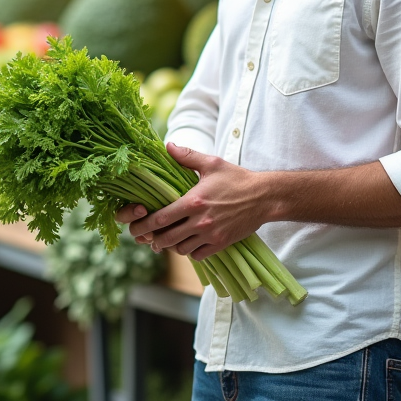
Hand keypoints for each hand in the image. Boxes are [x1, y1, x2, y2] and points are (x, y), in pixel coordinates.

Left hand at [117, 143, 270, 260]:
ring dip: (171, 246)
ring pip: (181, 249)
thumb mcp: (212, 164)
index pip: (160, 218)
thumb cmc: (237, 178)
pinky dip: (190, 251)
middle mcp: (200, 221)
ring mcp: (211, 234)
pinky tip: (188, 243)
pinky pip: (198, 255)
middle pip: (166, 238)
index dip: (144, 225)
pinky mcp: (221, 243)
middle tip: (147, 237)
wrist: (265, 197)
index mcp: (193, 201)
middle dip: (153, 240)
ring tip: (167, 240)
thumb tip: (167, 145)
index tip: (136, 227)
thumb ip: (187, 156)